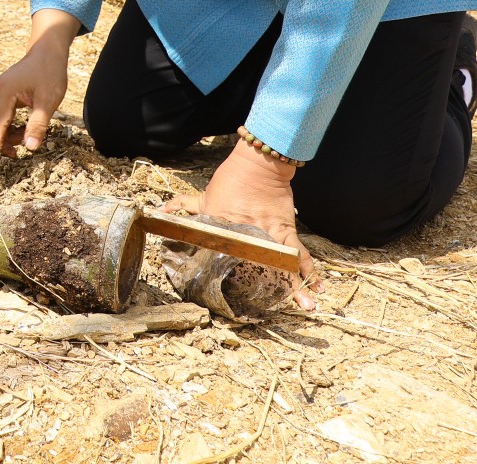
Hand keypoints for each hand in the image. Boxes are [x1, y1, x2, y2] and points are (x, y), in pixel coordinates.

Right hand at [0, 29, 70, 160]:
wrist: (46, 52)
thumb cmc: (50, 74)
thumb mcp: (49, 101)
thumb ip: (38, 125)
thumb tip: (31, 148)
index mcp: (4, 92)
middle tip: (16, 152)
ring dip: (1, 134)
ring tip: (22, 138)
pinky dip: (3, 126)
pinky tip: (19, 129)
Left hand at [169, 139, 317, 308]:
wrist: (258, 165)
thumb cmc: (230, 181)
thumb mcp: (205, 197)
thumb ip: (184, 206)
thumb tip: (161, 210)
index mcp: (227, 233)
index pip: (223, 260)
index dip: (224, 279)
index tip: (226, 296)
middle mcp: (250, 240)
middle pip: (256, 270)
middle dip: (263, 292)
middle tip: (267, 311)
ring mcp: (270, 238)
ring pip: (283, 267)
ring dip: (294, 288)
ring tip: (304, 307)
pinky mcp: (286, 232)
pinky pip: (300, 254)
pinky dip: (309, 270)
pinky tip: (316, 288)